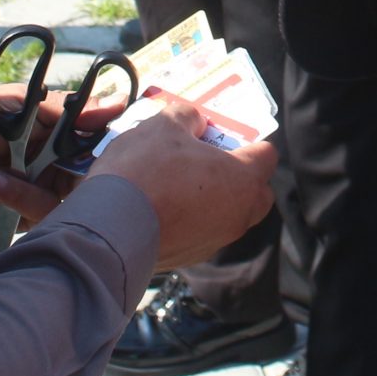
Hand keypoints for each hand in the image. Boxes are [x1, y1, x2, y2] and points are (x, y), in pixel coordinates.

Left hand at [0, 82, 126, 230]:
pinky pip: (39, 216)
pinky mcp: (19, 217)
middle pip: (91, 177)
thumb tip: (116, 104)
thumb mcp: (21, 104)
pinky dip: (21, 198)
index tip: (119, 139)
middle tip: (72, 160)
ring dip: (43, 183)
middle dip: (88, 172)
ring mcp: (38, 192)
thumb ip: (68, 111)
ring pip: (70, 201)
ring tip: (13, 166)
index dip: (109, 143)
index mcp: (56, 135)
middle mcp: (53, 165)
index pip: (95, 142)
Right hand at [83, 95, 277, 269]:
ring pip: (229, 215)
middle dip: (241, 176)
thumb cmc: (145, 170)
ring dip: (215, 199)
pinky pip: (202, 233)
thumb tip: (195, 122)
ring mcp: (215, 240)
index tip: (226, 135)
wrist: (109, 228)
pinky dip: (192, 220)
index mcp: (243, 179)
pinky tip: (163, 206)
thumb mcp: (164, 124)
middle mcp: (238, 214)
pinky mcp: (190, 258)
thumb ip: (187, 117)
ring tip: (180, 181)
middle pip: (256, 192)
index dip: (249, 142)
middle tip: (209, 159)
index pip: (267, 155)